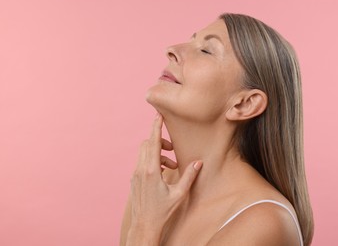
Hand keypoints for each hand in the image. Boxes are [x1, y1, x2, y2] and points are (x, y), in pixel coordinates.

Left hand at [126, 113, 202, 244]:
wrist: (144, 225)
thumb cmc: (162, 211)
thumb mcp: (179, 193)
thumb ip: (189, 176)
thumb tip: (198, 162)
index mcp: (151, 171)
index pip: (152, 142)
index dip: (155, 127)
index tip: (157, 115)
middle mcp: (140, 170)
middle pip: (147, 144)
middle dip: (159, 141)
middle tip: (172, 149)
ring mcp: (135, 174)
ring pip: (144, 153)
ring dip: (157, 153)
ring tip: (171, 165)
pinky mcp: (134, 179)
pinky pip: (142, 162)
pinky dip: (152, 161)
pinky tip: (162, 172)